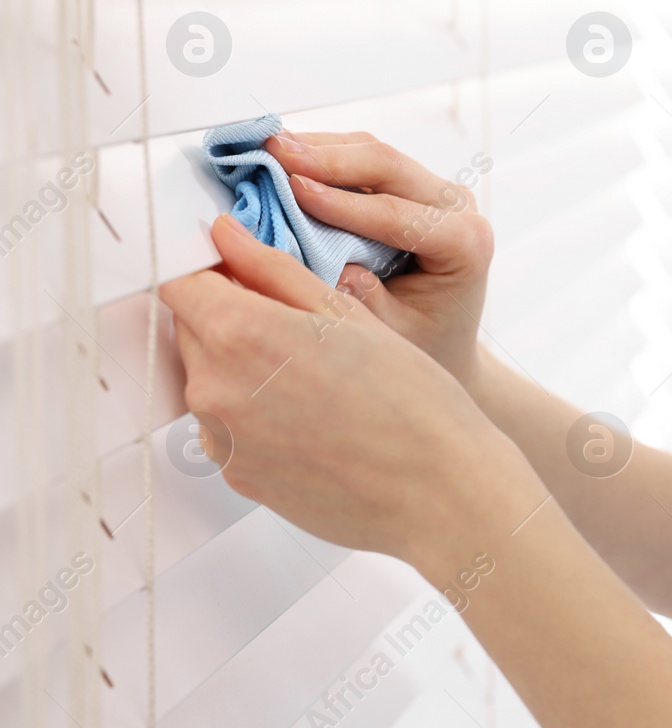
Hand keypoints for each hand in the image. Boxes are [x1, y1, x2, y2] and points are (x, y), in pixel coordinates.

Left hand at [160, 214, 536, 568]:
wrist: (437, 492)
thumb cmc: (411, 401)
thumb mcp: (348, 315)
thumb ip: (274, 270)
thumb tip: (225, 235)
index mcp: (241, 333)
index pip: (178, 279)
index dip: (208, 267)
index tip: (238, 267)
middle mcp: (213, 387)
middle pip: (191, 327)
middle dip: (232, 314)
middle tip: (301, 325)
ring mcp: (220, 438)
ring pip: (210, 377)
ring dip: (245, 366)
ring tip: (318, 379)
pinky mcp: (234, 475)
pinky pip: (228, 425)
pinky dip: (258, 413)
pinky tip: (316, 418)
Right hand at [261, 131, 492, 390]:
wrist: (444, 337)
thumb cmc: (423, 342)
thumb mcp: (395, 334)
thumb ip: (366, 301)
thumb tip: (330, 265)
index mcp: (464, 244)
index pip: (399, 214)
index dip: (344, 201)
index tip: (295, 190)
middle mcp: (457, 207)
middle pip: (388, 165)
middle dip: (325, 157)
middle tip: (270, 150)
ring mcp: (434, 189)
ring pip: (373, 151)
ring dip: (318, 146)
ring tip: (267, 146)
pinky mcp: (410, 182)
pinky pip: (364, 157)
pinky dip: (322, 152)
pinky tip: (284, 153)